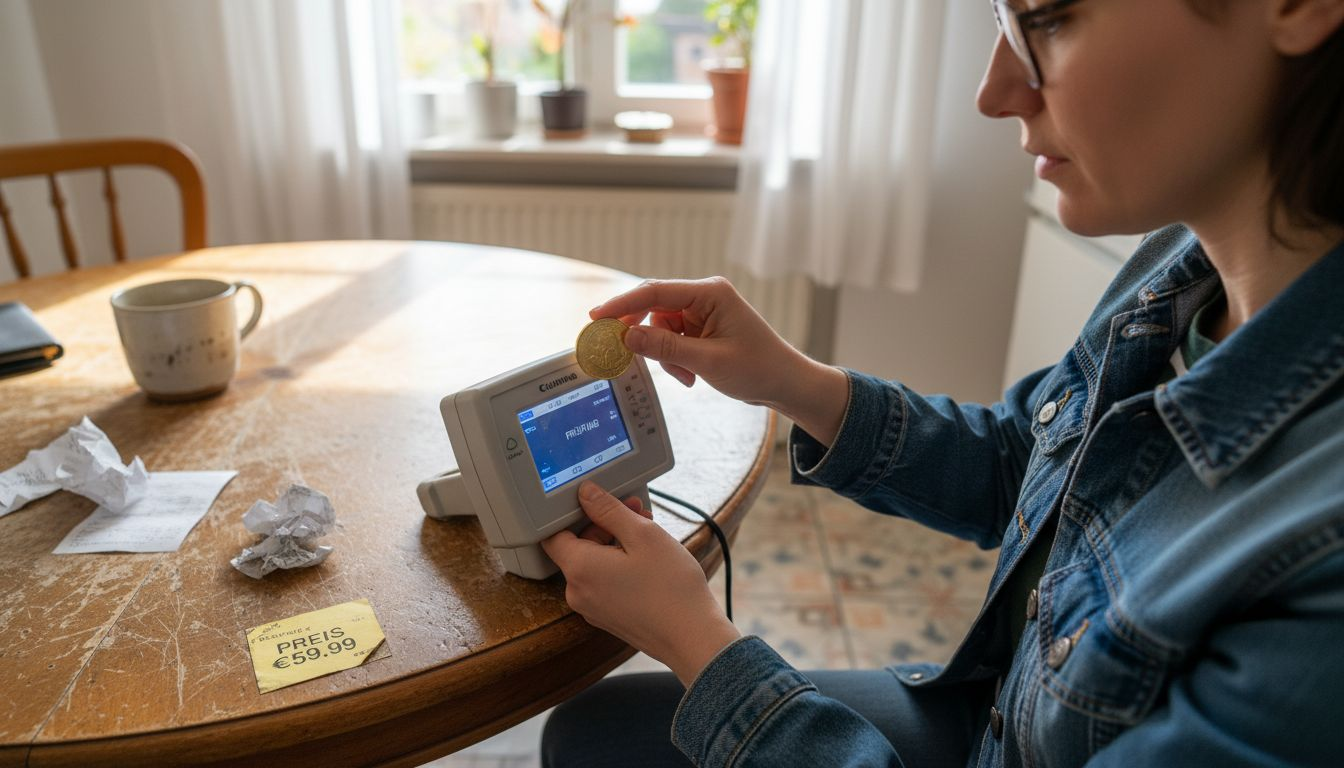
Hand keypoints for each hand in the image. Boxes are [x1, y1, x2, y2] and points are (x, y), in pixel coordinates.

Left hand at [542, 481, 740, 685]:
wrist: (692, 637)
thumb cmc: (670, 587)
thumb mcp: (642, 535)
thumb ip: (608, 510)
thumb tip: (585, 494)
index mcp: (579, 568)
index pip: (553, 533)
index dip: (575, 514)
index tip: (600, 504)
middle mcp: (577, 591)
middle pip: (577, 547)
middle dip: (605, 525)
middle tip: (639, 513)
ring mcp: (591, 608)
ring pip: (594, 564)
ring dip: (615, 544)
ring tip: (649, 535)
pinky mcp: (607, 616)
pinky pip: (604, 582)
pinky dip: (619, 566)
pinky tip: (647, 560)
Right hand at [593, 277, 849, 445]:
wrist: (786, 384)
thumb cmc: (759, 368)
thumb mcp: (708, 361)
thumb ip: (665, 349)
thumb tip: (626, 339)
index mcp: (710, 293)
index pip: (655, 292)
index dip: (622, 305)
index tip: (596, 317)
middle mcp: (705, 297)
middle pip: (654, 309)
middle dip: (644, 337)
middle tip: (622, 354)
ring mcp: (703, 313)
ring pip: (660, 329)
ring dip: (665, 356)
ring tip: (685, 376)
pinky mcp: (702, 330)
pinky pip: (672, 341)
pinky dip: (674, 360)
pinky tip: (690, 376)